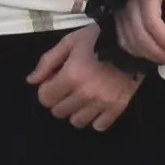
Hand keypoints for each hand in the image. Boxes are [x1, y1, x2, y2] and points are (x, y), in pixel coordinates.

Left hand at [27, 30, 141, 130]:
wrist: (132, 41)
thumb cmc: (97, 38)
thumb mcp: (69, 42)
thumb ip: (47, 61)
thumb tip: (31, 81)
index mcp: (71, 75)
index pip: (45, 98)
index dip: (46, 90)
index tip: (54, 82)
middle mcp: (85, 93)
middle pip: (59, 112)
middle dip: (59, 100)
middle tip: (69, 88)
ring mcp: (102, 102)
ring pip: (77, 122)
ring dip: (76, 111)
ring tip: (83, 98)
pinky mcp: (118, 107)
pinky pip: (99, 126)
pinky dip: (95, 119)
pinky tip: (97, 106)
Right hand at [100, 0, 164, 71]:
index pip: (151, 21)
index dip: (163, 39)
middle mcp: (129, 3)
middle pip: (139, 34)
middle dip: (157, 52)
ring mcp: (120, 11)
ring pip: (128, 40)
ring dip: (147, 55)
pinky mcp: (116, 18)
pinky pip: (122, 40)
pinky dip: (135, 52)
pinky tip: (150, 55)